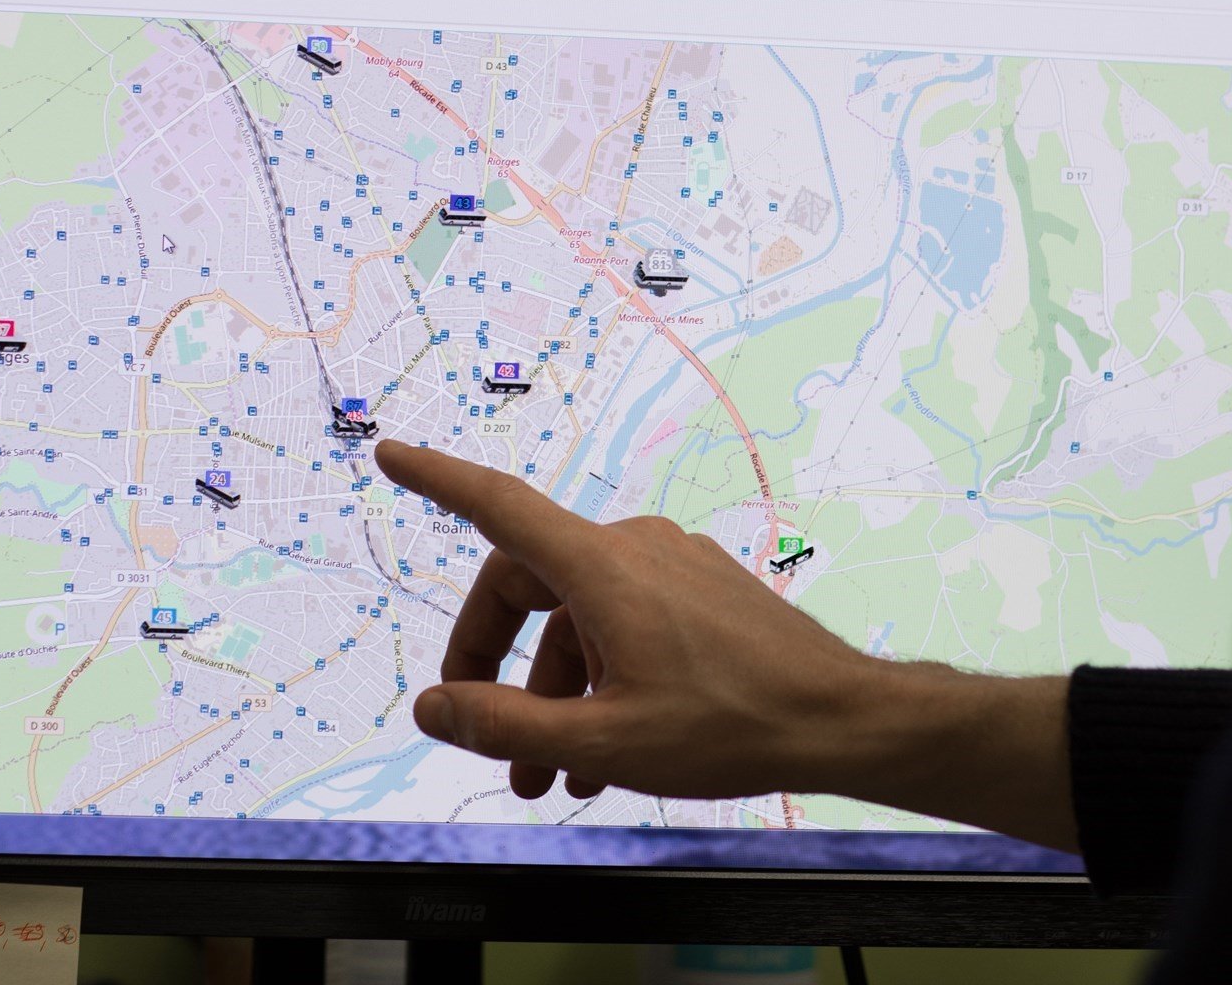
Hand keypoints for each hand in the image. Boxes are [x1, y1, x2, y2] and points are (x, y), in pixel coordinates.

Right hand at [375, 438, 873, 801]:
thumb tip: (434, 707)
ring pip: (579, 618)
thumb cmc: (731, 725)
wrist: (838, 720)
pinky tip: (603, 751)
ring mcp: (672, 567)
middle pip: (529, 585)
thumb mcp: (602, 741)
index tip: (393, 455)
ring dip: (553, 691)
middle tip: (479, 729)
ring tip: (549, 776)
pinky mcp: (700, 592)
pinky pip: (624, 623)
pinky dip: (598, 677)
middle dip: (496, 663)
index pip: (498, 507)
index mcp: (602, 567)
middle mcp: (634, 550)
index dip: (437, 480)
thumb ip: (506, 725)